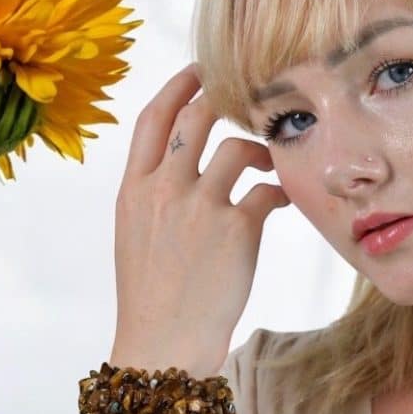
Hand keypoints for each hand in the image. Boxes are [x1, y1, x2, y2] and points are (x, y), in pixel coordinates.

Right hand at [110, 62, 288, 375]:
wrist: (163, 344)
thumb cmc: (151, 288)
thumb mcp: (134, 230)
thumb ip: (152, 187)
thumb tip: (181, 153)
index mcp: (133, 189)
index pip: (151, 118)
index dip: (177, 86)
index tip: (199, 69)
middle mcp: (163, 190)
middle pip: (196, 118)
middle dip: (223, 98)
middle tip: (246, 96)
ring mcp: (199, 209)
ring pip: (236, 147)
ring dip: (259, 149)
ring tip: (268, 162)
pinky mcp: (236, 230)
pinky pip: (266, 190)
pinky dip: (277, 190)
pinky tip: (278, 201)